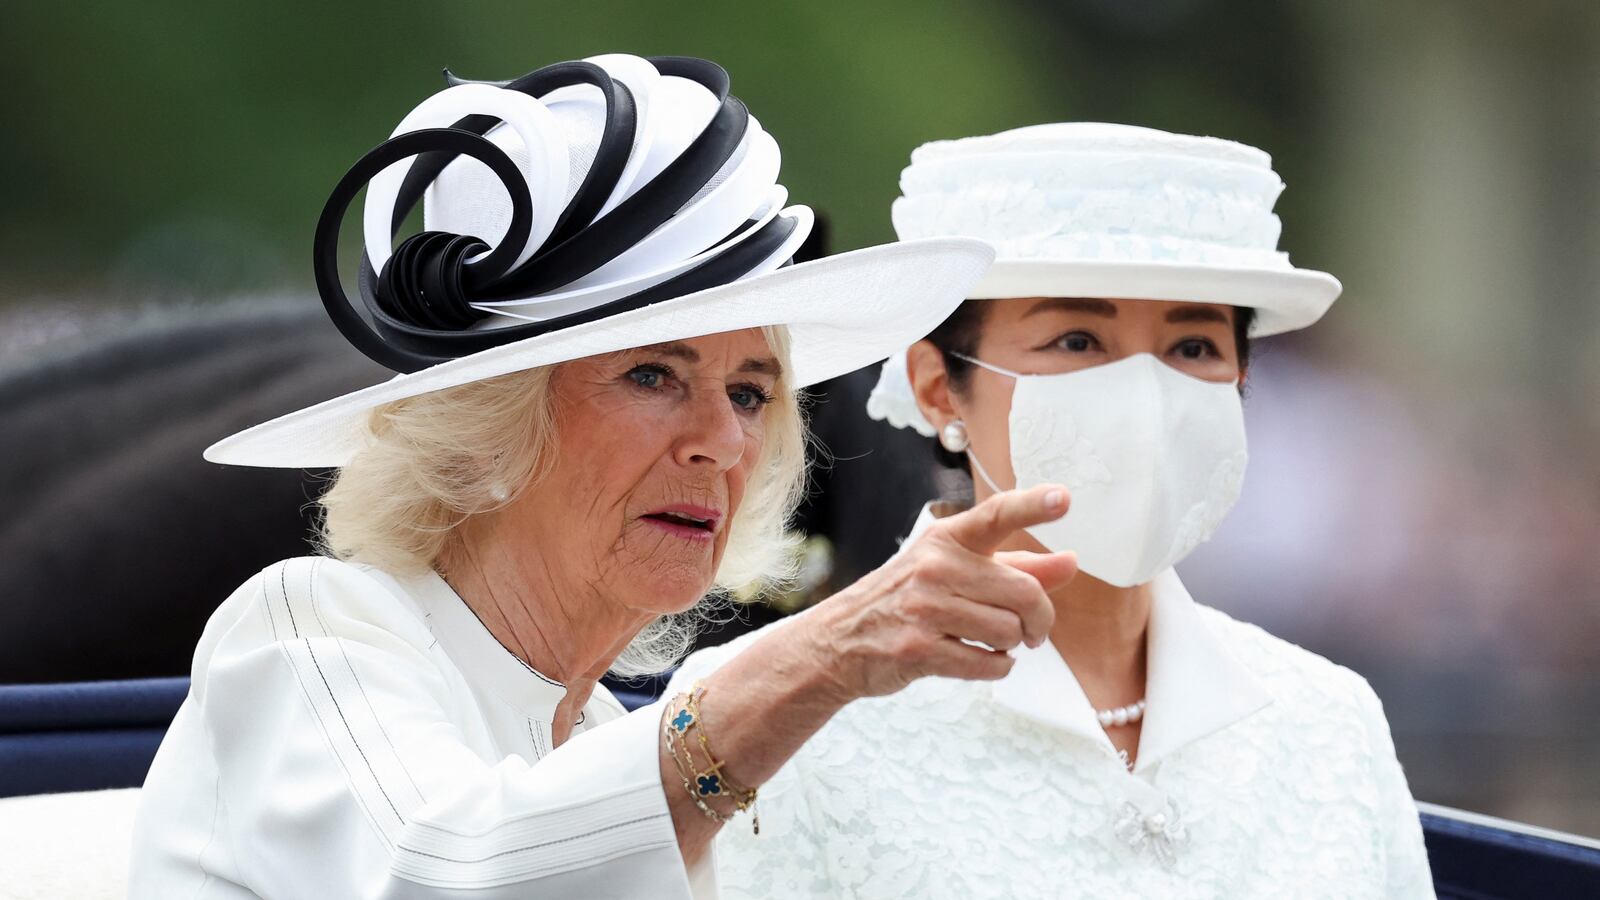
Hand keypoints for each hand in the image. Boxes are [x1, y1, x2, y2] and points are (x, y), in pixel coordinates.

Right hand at [796, 485, 1076, 701]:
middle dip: (1039, 620)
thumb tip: (1071, 563)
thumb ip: (1017, 566)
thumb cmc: (910, 601)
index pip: (996, 515)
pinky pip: (990, 664)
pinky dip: (995, 667)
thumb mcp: (956, 571)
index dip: (1033, 506)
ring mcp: (925, 607)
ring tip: (985, 640)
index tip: (1064, 498)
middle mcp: (936, 566)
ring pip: (1009, 632)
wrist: (842, 641)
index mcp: (947, 539)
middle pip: (1024, 593)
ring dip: (1010, 645)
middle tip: (1032, 631)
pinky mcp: (919, 648)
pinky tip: (975, 658)